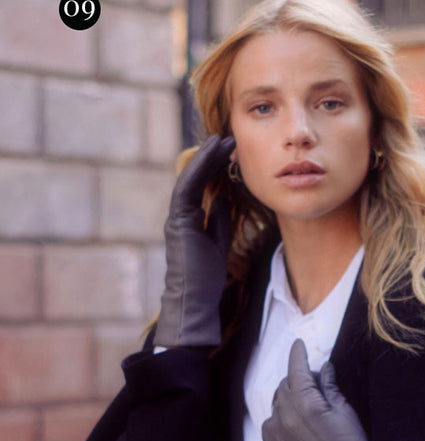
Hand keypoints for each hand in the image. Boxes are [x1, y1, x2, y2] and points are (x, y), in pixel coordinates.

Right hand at [154, 134, 234, 347]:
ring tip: (221, 140)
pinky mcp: (178, 222)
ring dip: (206, 158)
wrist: (194, 302)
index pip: (203, 187)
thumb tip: (225, 200)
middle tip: (228, 138)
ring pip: (190, 179)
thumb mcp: (218, 244)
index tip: (230, 152)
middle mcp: (180, 215)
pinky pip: (188, 189)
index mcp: (190, 220)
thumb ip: (220, 222)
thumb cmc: (206, 280)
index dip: (216, 167)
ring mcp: (177, 218)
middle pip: (196, 178)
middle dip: (211, 158)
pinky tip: (212, 156)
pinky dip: (200, 170)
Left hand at [262, 339, 376, 440]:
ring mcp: (276, 432)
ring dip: (290, 399)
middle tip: (317, 384)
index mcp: (304, 402)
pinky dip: (282, 417)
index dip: (298, 354)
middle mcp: (284, 414)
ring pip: (278, 403)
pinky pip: (271, 423)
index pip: (296, 368)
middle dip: (299, 379)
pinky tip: (297, 424)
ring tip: (309, 409)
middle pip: (285, 385)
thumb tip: (324, 368)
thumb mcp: (344, 411)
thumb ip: (329, 387)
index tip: (299, 344)